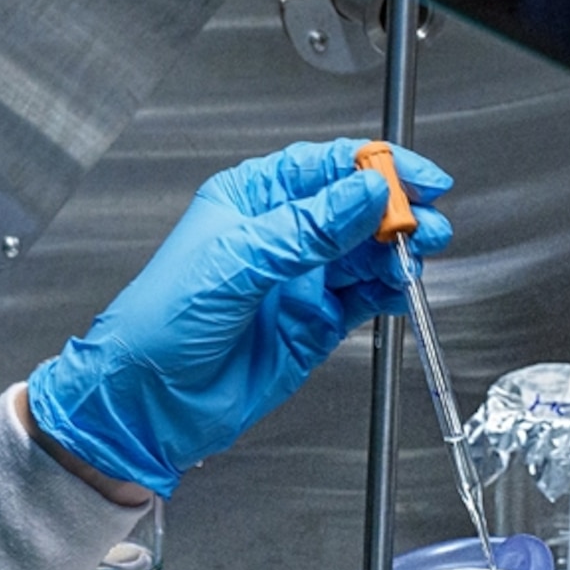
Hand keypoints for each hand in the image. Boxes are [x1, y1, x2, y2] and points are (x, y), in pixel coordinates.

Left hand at [25, 138, 453, 493]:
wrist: (144, 403)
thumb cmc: (158, 325)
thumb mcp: (233, 262)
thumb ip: (306, 229)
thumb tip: (365, 192)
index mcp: (251, 201)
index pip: (326, 167)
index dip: (375, 167)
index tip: (415, 178)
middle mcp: (279, 236)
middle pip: (356, 207)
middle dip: (396, 210)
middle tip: (424, 222)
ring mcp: (299, 281)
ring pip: (366, 252)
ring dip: (397, 250)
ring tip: (419, 253)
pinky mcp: (313, 324)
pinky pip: (363, 298)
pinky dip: (388, 290)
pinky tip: (403, 286)